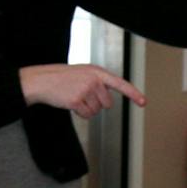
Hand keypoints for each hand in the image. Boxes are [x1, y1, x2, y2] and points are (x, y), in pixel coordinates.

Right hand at [19, 63, 145, 117]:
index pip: (120, 84)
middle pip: (107, 104)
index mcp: (97, 72)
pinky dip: (80, 113)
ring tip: (75, 97)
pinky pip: (87, 115)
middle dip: (96, 103)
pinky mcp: (77, 100)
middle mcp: (94, 80)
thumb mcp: (84, 73)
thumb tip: (108, 100)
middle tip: (81, 95)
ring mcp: (85, 90)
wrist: (43, 80)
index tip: (143, 102)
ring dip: (87, 109)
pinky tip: (71, 104)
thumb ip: (99, 82)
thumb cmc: (63, 78)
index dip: (133, 94)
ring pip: (97, 111)